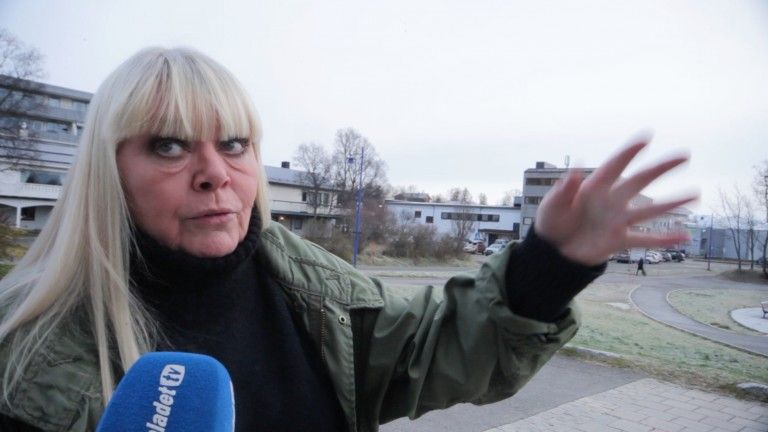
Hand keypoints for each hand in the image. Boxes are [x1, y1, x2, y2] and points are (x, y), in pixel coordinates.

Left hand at [534, 137, 696, 265]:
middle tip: (684, 155)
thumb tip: (575, 170)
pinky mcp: (619, 240)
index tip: (646, 138)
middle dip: (661, 168)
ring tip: (695, 194)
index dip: (628, 153)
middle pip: (640, 181)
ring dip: (672, 203)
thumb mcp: (551, 207)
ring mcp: (618, 220)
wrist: (554, 250)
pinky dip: (665, 239)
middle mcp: (611, 200)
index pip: (614, 166)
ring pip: (649, 210)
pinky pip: (646, 240)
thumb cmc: (552, 222)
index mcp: (593, 187)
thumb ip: (563, 191)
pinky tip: (685, 236)